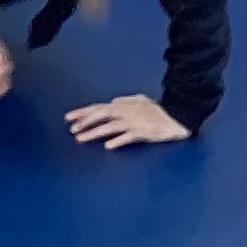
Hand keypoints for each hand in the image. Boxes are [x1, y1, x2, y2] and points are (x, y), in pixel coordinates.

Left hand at [66, 93, 191, 148]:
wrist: (177, 117)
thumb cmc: (159, 111)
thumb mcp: (141, 101)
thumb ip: (126, 100)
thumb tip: (112, 101)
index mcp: (124, 105)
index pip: (99, 107)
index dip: (83, 112)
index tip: (69, 118)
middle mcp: (126, 112)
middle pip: (101, 115)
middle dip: (84, 122)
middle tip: (71, 130)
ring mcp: (133, 122)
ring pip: (110, 126)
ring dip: (94, 132)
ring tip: (80, 139)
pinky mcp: (142, 132)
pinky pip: (128, 137)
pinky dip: (118, 141)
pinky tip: (108, 146)